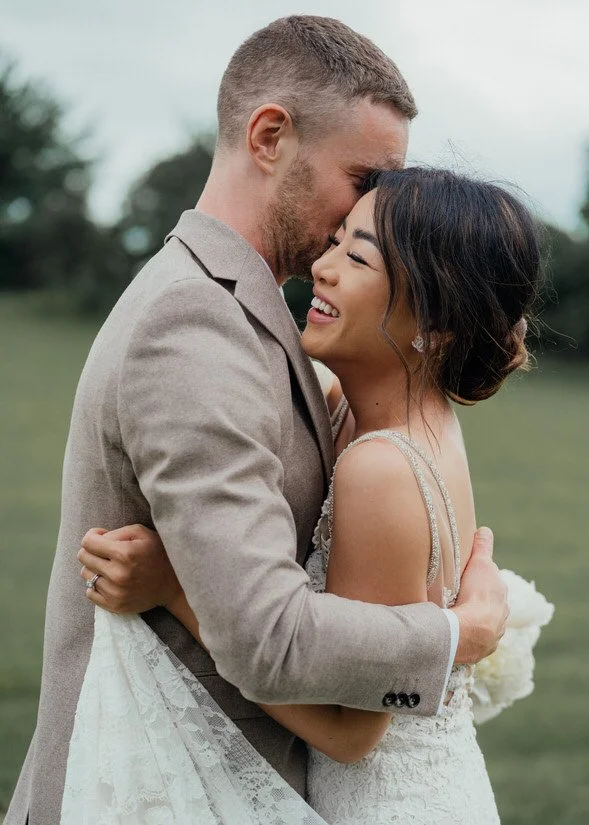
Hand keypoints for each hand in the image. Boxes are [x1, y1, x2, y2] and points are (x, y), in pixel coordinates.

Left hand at [78, 524, 182, 613]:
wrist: (175, 585)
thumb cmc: (157, 553)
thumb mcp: (142, 533)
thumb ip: (117, 532)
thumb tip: (96, 538)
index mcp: (124, 553)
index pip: (88, 542)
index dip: (92, 537)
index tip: (101, 537)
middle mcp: (118, 574)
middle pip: (83, 557)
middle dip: (92, 551)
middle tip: (106, 551)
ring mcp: (116, 593)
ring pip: (86, 574)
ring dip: (94, 568)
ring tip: (110, 566)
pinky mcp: (115, 606)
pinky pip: (89, 593)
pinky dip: (96, 585)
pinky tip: (109, 580)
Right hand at [451, 527, 508, 663]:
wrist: (471, 631)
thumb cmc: (476, 595)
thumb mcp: (479, 564)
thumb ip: (483, 547)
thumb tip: (485, 530)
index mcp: (501, 597)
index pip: (492, 586)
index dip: (480, 581)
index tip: (469, 579)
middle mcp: (501, 617)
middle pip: (489, 606)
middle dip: (478, 603)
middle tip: (460, 598)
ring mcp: (492, 635)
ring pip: (483, 625)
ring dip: (472, 621)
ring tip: (456, 618)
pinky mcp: (481, 650)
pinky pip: (474, 641)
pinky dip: (466, 636)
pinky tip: (455, 634)